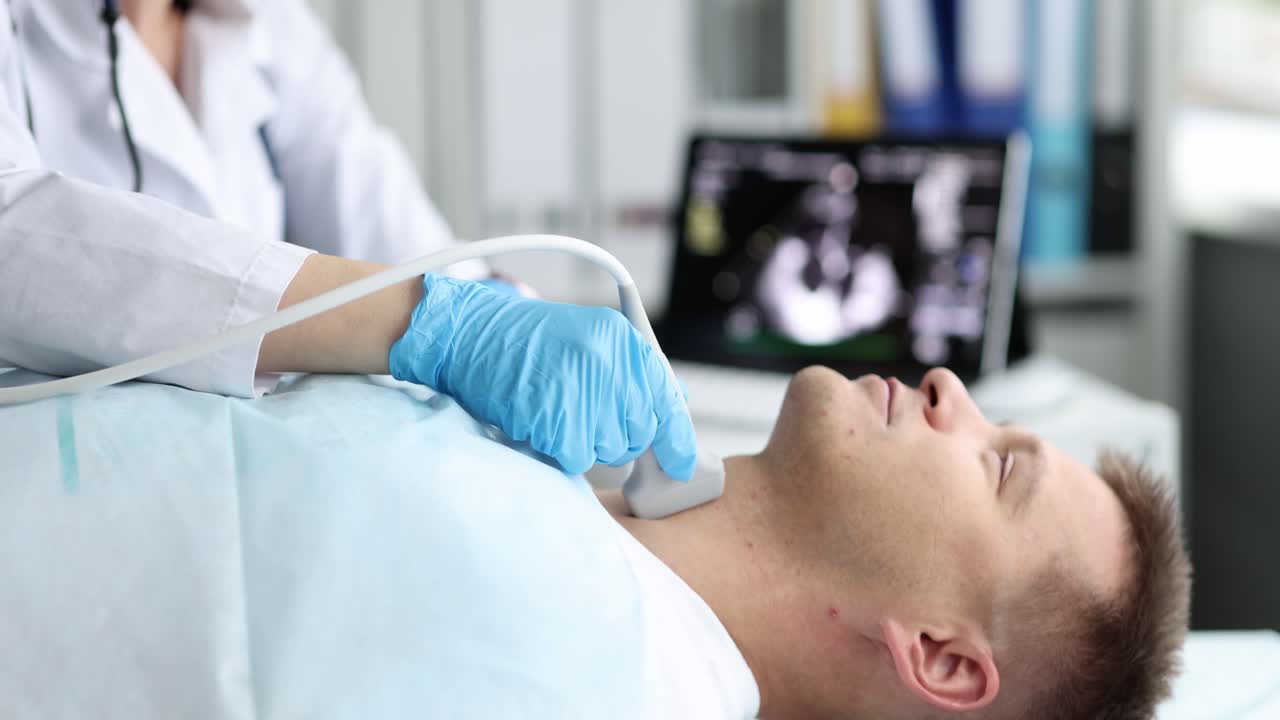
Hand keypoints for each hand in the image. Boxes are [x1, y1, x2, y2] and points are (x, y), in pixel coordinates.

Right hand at [388, 274, 696, 478]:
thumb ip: (630, 371)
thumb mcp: (589, 340)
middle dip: (616, 437)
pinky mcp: (558, 417)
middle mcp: (610, 362)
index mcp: (623, 341)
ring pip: (610, 450)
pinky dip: (559, 450)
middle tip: (582, 419)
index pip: (667, 400)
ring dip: (584, 443)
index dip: (677, 439)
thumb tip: (674, 405)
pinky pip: (577, 458)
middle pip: (639, 433)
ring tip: (555, 411)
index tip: (682, 464)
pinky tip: (540, 422)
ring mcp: (584, 390)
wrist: (471, 336)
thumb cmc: (526, 345)